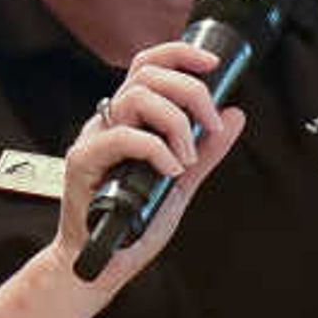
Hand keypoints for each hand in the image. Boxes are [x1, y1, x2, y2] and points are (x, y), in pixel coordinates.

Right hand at [55, 39, 242, 295]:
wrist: (104, 263)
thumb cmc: (133, 222)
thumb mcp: (181, 181)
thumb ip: (206, 149)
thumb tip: (234, 115)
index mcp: (129, 119)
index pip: (148, 66)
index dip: (180, 54)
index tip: (212, 64)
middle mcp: (109, 122)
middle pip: (147, 74)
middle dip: (190, 92)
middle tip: (210, 126)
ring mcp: (94, 139)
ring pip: (136, 99)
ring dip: (174, 123)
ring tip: (185, 158)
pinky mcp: (83, 161)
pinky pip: (122, 137)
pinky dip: (155, 149)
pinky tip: (169, 169)